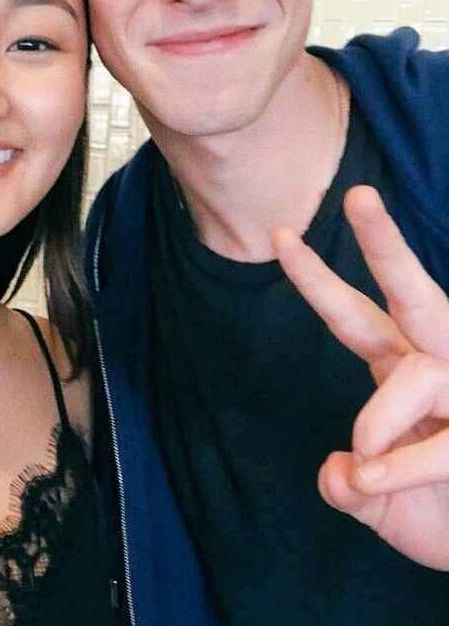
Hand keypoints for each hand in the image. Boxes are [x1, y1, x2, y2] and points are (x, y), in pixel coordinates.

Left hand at [273, 185, 448, 569]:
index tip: (280, 237)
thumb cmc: (441, 518)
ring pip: (420, 369)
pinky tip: (374, 480)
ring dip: (379, 420)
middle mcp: (437, 367)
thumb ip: (349, 485)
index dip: (317, 280)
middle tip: (359, 195)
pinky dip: (403, 466)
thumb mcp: (377, 504)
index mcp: (402, 368)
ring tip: (364, 462)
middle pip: (414, 294)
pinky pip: (442, 441)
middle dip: (386, 245)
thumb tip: (337, 474)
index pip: (354, 317)